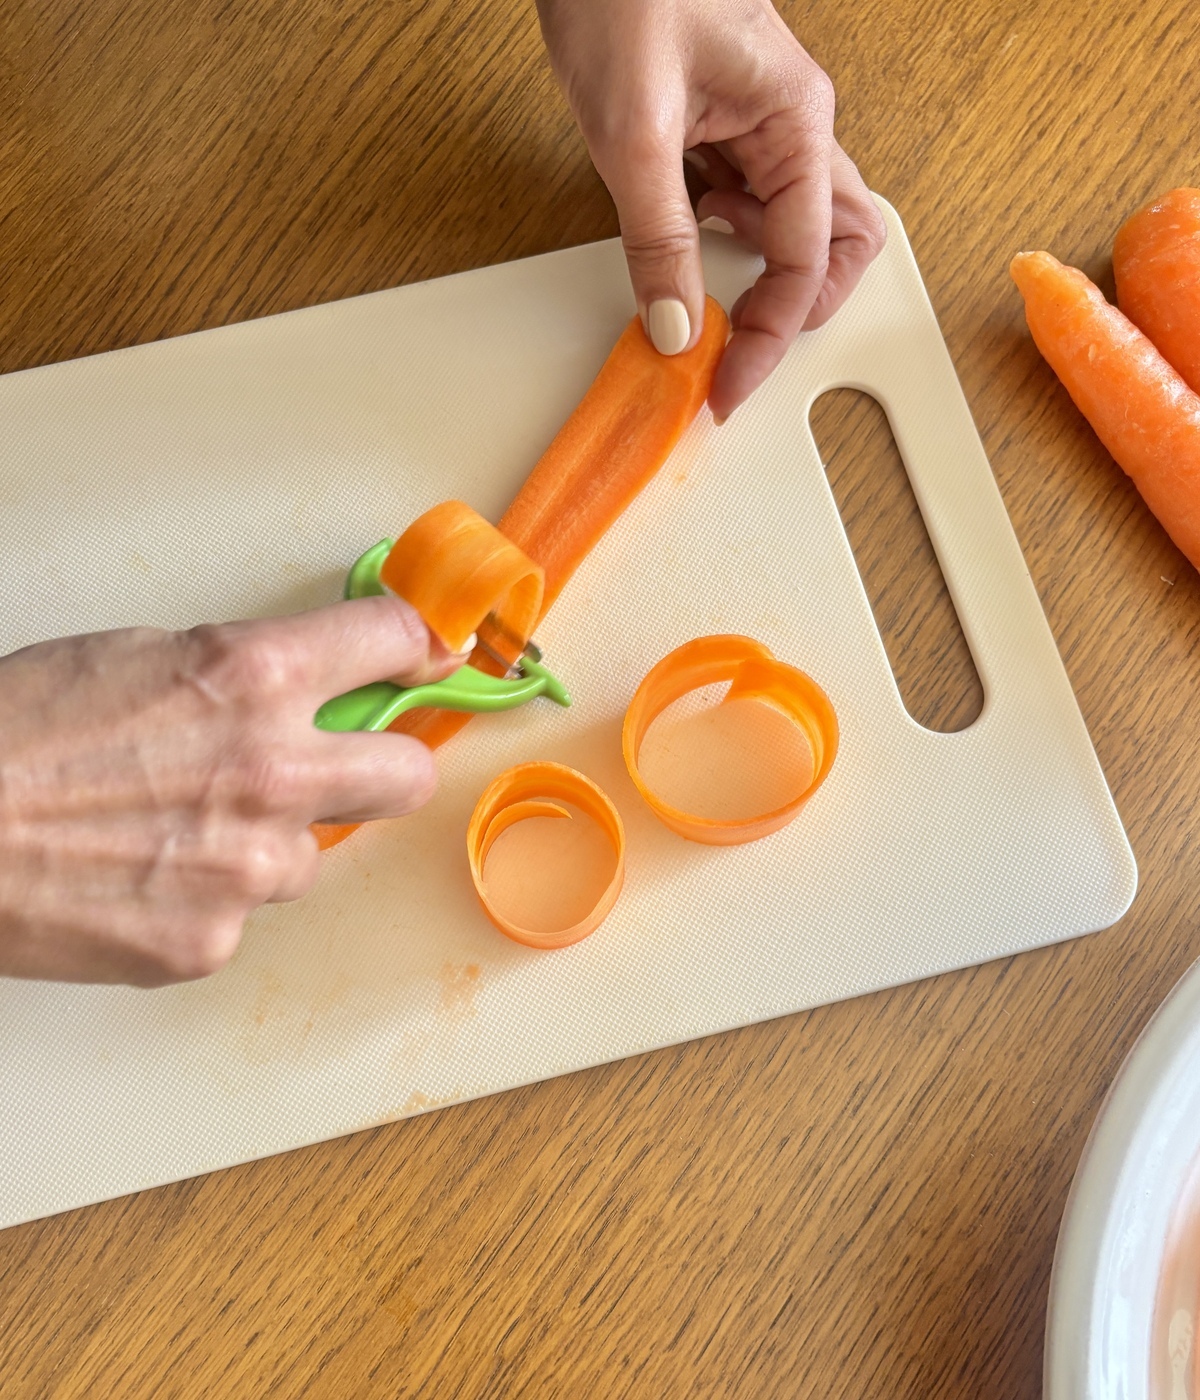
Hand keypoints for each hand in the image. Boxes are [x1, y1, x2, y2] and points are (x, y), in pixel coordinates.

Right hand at [0, 598, 460, 986]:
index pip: (393, 643)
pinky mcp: (210, 943)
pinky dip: (204, 900)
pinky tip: (140, 880)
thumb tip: (300, 686)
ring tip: (173, 832)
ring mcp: (249, 866)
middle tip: (352, 767)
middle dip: (388, 767)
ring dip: (265, 844)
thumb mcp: (140, 656)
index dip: (417, 650)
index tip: (426, 661)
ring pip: (307, 857)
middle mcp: (274, 769)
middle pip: (408, 775)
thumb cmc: (15, 730)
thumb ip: (241, 674)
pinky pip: (241, 915)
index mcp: (255, 676)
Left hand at [536, 0, 884, 419]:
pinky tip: (687, 244)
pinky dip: (726, 244)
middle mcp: (794, 127)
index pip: (808, 260)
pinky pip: (749, 204)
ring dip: (762, 276)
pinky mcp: (726, 127)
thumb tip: (674, 326)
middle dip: (798, 307)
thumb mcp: (632, 131)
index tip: (727, 381)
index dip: (772, 334)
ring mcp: (764, 127)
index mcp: (796, 122)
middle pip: (840, 245)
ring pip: (797, 227)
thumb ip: (656, 238)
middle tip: (740, 348)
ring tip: (705, 291)